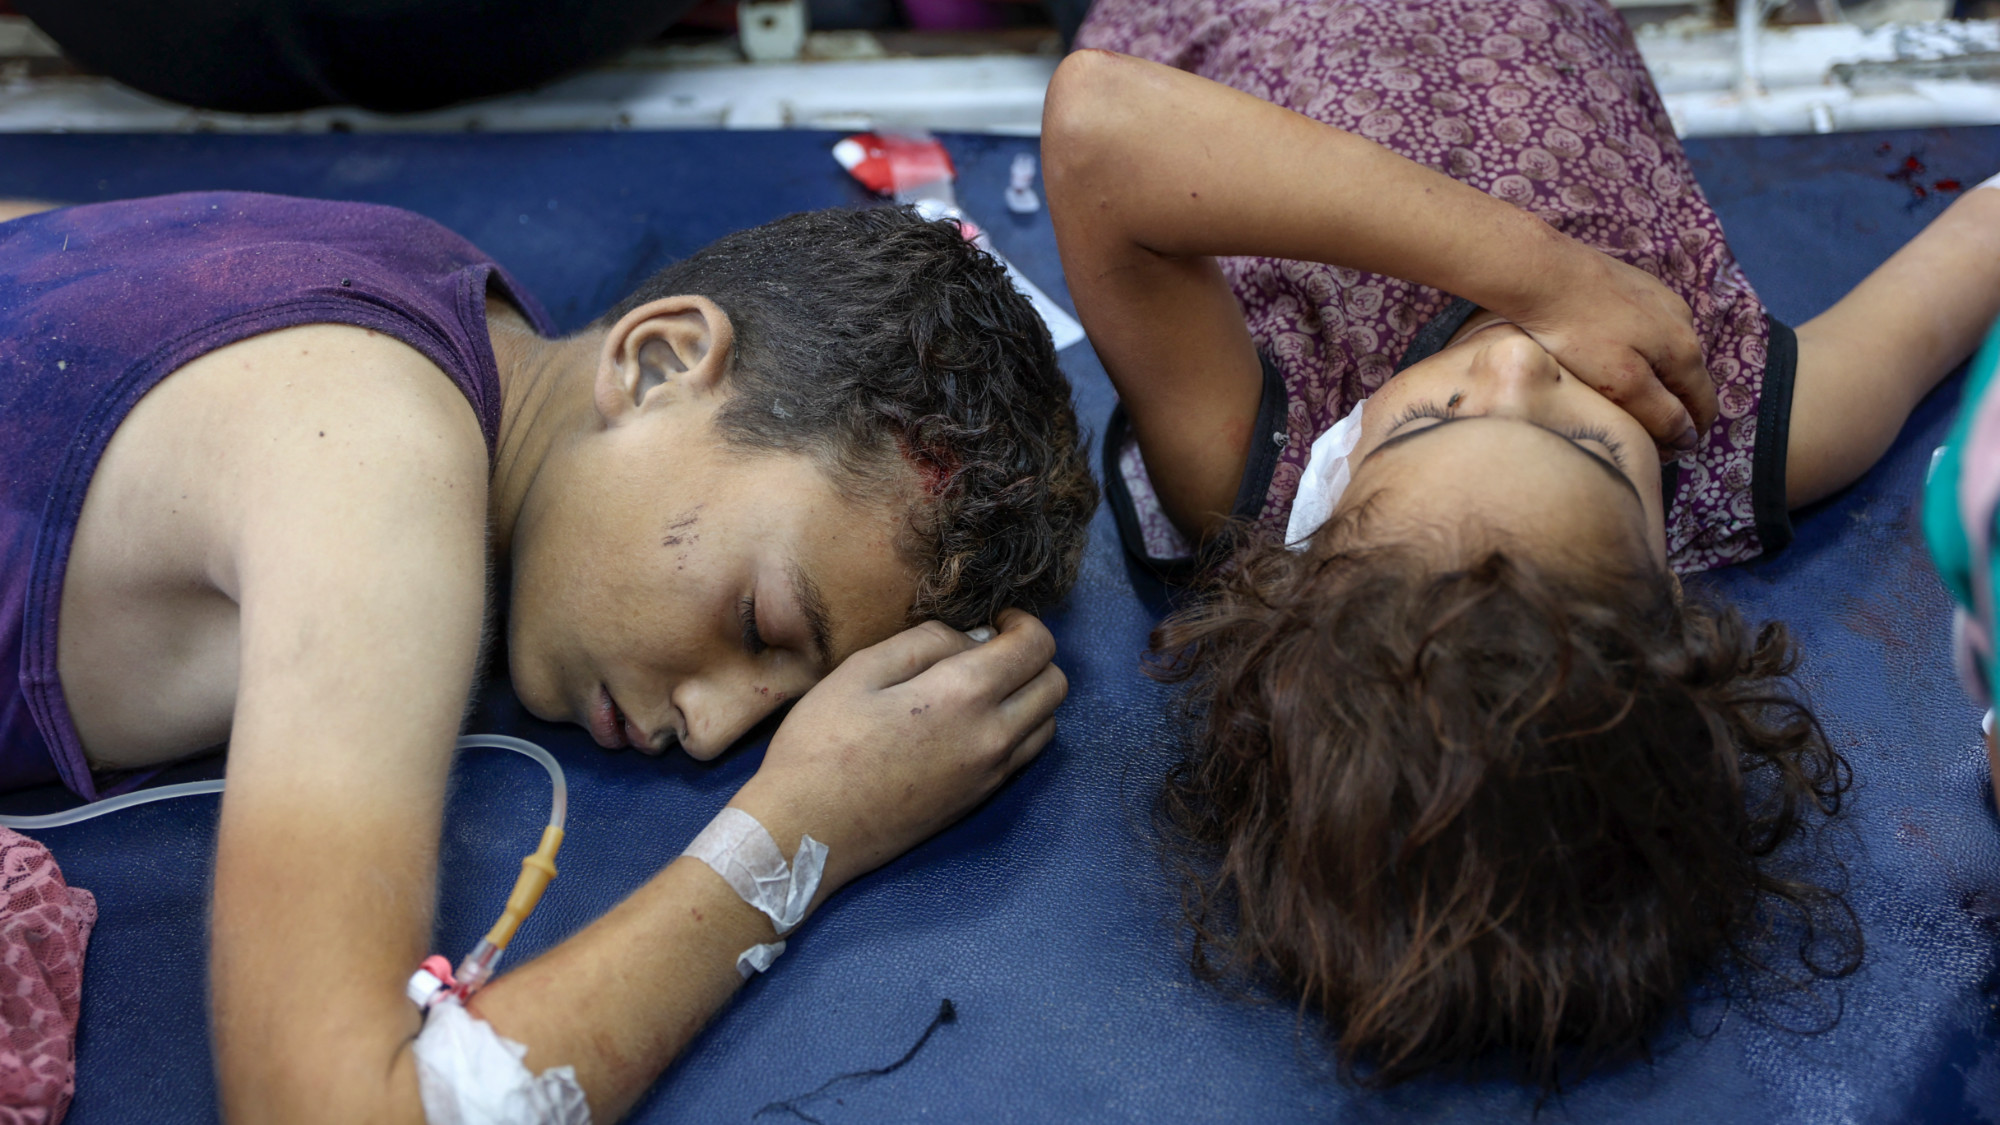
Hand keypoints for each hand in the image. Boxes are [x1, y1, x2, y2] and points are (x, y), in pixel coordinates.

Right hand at [727, 608, 1065, 896]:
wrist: (807, 831)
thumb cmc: (820, 744)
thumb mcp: (862, 670)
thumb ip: (927, 642)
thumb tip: (975, 639)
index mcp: (964, 695)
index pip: (1037, 646)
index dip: (1023, 622)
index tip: (995, 621)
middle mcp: (992, 738)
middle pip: (1056, 684)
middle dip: (1033, 656)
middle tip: (991, 650)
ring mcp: (990, 775)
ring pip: (1048, 723)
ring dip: (1030, 695)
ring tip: (984, 686)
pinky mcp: (979, 801)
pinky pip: (1025, 755)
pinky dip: (1017, 730)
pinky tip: (972, 723)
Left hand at [1497, 241, 1717, 455]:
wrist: (1544, 271)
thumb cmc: (1578, 330)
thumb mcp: (1621, 383)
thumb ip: (1659, 412)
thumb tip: (1689, 436)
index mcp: (1686, 350)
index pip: (1706, 406)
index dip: (1689, 435)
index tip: (1662, 452)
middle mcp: (1684, 322)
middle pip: (1689, 380)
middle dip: (1672, 409)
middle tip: (1638, 431)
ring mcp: (1662, 300)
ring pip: (1669, 353)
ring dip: (1656, 380)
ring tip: (1623, 399)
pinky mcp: (1638, 286)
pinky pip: (1649, 330)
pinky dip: (1640, 352)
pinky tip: (1610, 359)